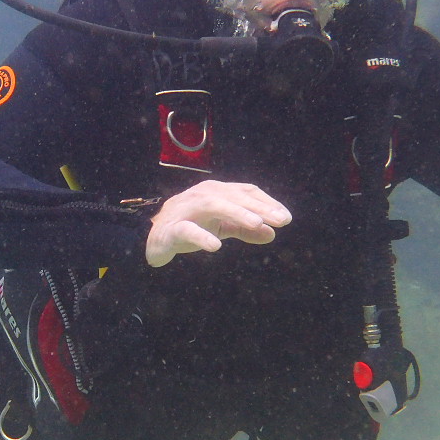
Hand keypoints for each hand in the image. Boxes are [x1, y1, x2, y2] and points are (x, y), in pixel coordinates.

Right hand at [146, 180, 291, 267]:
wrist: (153, 239)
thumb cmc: (190, 226)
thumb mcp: (221, 227)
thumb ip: (244, 229)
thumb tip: (272, 234)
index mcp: (217, 192)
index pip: (246, 192)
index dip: (267, 203)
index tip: (286, 218)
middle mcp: (203, 195)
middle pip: (234, 196)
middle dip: (259, 207)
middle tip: (281, 220)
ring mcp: (186, 209)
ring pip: (213, 205)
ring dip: (236, 212)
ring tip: (255, 223)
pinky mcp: (172, 228)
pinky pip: (187, 230)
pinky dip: (202, 237)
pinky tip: (216, 247)